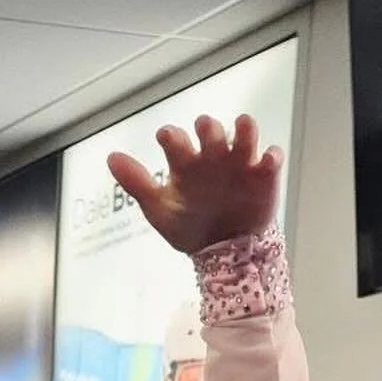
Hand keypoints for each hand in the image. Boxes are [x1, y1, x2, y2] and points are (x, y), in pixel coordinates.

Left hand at [109, 114, 281, 256]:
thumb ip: (136, 183)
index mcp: (185, 163)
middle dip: (209, 128)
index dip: (172, 136)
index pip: (176, 140)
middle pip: (211, 131)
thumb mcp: (158, 209)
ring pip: (245, 133)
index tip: (167, 137)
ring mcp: (239, 163)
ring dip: (244, 128)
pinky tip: (265, 160)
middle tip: (205, 131)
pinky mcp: (263, 175)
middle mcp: (212, 157)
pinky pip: (271, 158)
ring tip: (241, 127)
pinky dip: (271, 156)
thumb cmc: (189, 226)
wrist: (222, 253)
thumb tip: (111, 156)